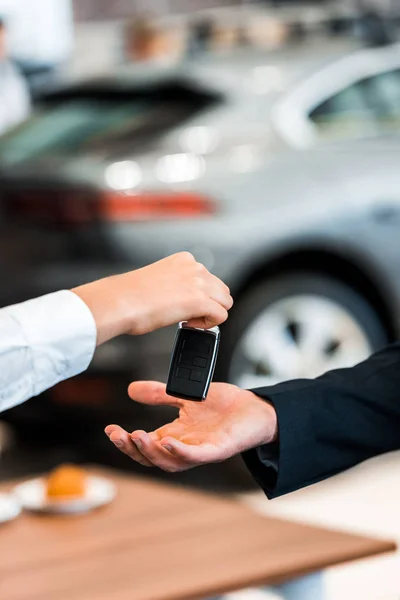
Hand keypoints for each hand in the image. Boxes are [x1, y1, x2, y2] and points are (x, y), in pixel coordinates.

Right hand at [73, 252, 232, 344]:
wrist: (119, 301)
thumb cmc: (129, 295)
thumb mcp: (159, 280)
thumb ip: (178, 284)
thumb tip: (185, 299)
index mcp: (184, 260)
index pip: (208, 278)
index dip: (200, 295)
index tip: (183, 303)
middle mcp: (194, 267)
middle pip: (221, 290)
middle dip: (209, 304)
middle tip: (188, 314)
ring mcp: (198, 282)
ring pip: (224, 302)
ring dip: (210, 314)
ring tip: (188, 319)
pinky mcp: (199, 300)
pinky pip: (220, 315)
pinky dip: (207, 324)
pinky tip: (188, 323)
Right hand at [104, 382, 276, 471]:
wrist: (256, 408)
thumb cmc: (224, 406)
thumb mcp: (185, 396)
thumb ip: (159, 394)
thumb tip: (131, 389)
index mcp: (175, 435)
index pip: (144, 444)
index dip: (126, 440)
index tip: (110, 429)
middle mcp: (185, 447)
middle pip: (151, 457)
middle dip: (132, 449)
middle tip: (118, 435)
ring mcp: (201, 450)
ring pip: (169, 462)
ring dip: (151, 452)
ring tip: (137, 437)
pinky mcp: (218, 450)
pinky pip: (196, 456)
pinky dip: (180, 452)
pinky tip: (167, 441)